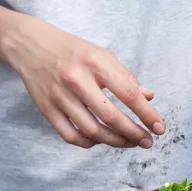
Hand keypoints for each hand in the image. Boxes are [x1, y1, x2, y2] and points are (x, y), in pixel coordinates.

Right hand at [2, 13, 164, 147]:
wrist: (31, 45)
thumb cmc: (75, 52)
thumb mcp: (104, 55)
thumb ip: (127, 77)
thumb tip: (149, 98)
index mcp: (95, 63)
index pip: (128, 94)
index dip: (147, 114)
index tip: (159, 128)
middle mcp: (76, 80)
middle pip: (110, 117)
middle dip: (134, 133)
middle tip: (148, 141)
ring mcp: (59, 96)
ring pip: (92, 131)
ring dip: (116, 141)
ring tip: (130, 142)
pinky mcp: (46, 109)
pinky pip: (70, 136)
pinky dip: (89, 143)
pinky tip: (102, 140)